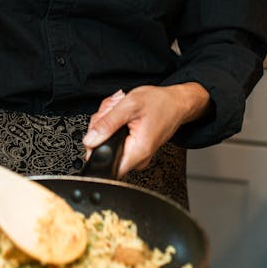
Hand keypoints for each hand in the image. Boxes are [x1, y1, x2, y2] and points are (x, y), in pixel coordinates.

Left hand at [83, 83, 209, 175]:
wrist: (177, 103)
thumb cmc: (159, 102)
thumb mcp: (129, 105)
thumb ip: (107, 123)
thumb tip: (90, 140)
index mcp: (138, 150)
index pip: (107, 165)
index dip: (95, 148)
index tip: (98, 130)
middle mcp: (138, 158)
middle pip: (104, 150)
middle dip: (102, 127)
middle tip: (112, 112)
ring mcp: (137, 155)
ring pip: (108, 142)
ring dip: (108, 123)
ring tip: (120, 111)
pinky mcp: (135, 148)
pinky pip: (116, 139)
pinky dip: (114, 125)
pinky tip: (123, 115)